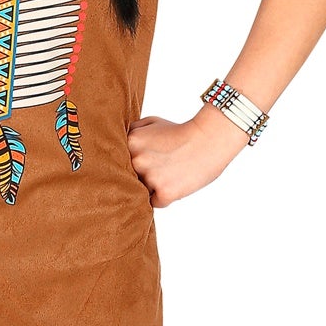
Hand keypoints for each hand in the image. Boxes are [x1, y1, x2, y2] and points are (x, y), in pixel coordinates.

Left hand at [127, 110, 249, 207]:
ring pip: (142, 191)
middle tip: (160, 167)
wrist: (210, 138)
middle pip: (129, 178)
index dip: (134, 163)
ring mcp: (150, 178)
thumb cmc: (181, 131)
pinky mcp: (165, 192)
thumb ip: (131, 134)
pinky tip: (176, 181)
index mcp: (130, 142)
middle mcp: (136, 161)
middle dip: (143, 175)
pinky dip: (165, 196)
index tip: (146, 159)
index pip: (120, 162)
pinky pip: (156, 202)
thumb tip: (116, 147)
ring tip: (170, 173)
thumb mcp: (152, 123)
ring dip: (154, 186)